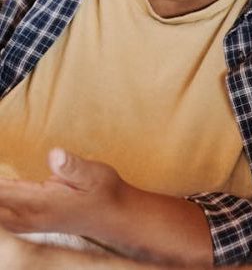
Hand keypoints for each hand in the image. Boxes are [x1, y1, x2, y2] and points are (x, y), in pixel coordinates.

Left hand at [0, 148, 125, 237]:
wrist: (115, 216)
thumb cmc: (105, 193)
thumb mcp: (96, 174)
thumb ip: (73, 166)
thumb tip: (54, 154)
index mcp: (39, 203)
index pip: (0, 192)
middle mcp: (26, 216)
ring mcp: (25, 222)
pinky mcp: (27, 221)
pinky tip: (0, 192)